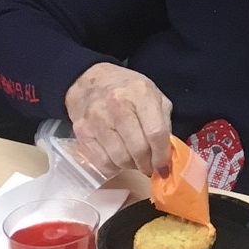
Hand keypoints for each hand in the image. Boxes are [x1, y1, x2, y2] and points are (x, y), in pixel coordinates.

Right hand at [63, 63, 173, 177]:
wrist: (88, 80)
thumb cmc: (126, 89)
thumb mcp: (153, 95)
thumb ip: (163, 121)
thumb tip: (167, 152)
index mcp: (140, 93)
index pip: (156, 132)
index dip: (162, 155)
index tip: (165, 167)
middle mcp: (117, 105)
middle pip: (138, 149)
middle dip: (148, 165)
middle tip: (151, 168)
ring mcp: (96, 120)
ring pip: (120, 159)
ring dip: (131, 166)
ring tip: (135, 162)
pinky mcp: (81, 132)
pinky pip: (102, 162)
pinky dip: (114, 167)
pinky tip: (118, 159)